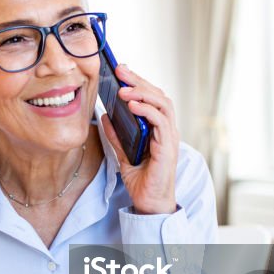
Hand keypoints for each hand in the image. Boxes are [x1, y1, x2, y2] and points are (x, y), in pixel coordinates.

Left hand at [100, 63, 178, 214]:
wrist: (149, 203)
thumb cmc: (142, 180)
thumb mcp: (123, 154)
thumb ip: (116, 136)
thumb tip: (104, 116)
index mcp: (158, 129)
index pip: (152, 98)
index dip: (138, 83)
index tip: (121, 71)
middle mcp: (167, 130)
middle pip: (158, 95)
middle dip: (139, 80)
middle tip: (121, 70)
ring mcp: (169, 137)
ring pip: (163, 104)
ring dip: (142, 93)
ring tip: (123, 89)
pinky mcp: (167, 147)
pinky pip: (161, 122)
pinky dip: (147, 110)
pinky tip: (132, 104)